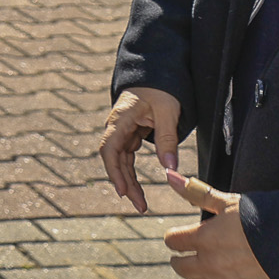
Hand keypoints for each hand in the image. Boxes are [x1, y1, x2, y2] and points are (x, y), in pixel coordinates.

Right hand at [99, 85, 180, 212]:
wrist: (157, 73)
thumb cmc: (162, 88)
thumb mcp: (168, 111)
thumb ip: (167, 138)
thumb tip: (169, 169)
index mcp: (120, 118)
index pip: (109, 148)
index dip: (114, 171)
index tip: (122, 191)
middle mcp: (116, 126)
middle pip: (113, 159)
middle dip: (124, 183)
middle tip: (139, 205)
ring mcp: (123, 131)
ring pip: (120, 160)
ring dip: (128, 181)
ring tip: (140, 203)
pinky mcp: (131, 134)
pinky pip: (127, 157)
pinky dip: (131, 172)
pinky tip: (137, 187)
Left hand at [164, 170, 278, 278]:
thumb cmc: (266, 219)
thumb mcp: (230, 202)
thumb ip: (198, 193)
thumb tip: (170, 176)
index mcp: (205, 238)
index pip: (173, 241)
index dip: (176, 238)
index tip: (181, 237)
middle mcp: (211, 265)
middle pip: (181, 268)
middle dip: (182, 260)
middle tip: (188, 256)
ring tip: (206, 271)